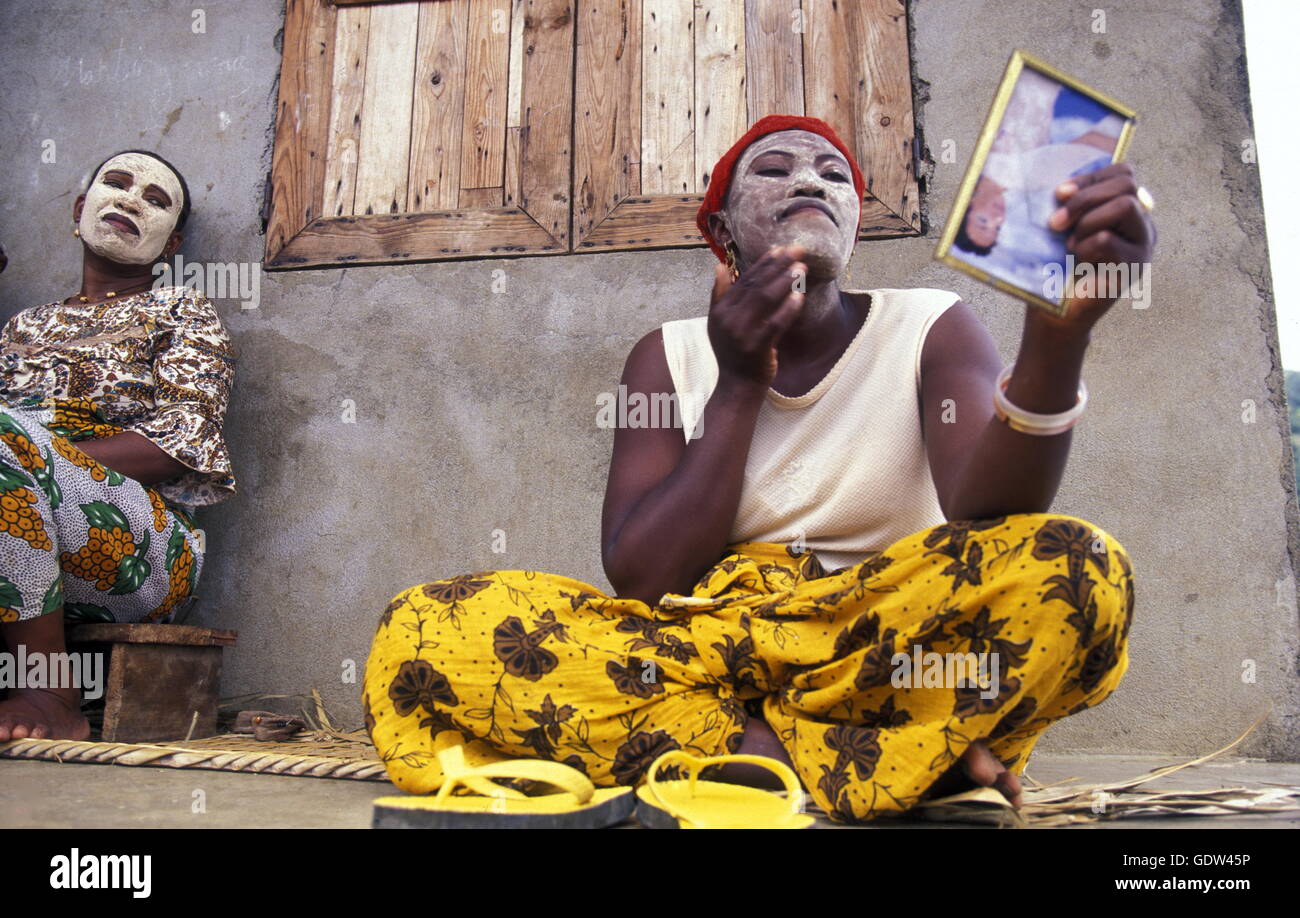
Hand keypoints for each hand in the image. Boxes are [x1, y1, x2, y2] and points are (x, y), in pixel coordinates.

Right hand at [707, 244, 805, 387]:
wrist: (737, 385)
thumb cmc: (733, 351)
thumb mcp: (718, 322)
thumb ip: (720, 294)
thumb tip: (719, 266)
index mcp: (720, 309)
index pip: (745, 280)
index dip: (764, 263)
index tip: (780, 248)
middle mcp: (727, 318)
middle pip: (756, 285)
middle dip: (778, 266)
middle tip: (798, 250)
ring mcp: (741, 333)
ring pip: (765, 300)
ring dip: (785, 281)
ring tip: (801, 268)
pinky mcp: (756, 347)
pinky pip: (775, 324)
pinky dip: (788, 309)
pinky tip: (800, 296)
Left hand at [1044, 162, 1155, 335]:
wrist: (1056, 312)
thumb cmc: (1057, 266)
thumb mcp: (1065, 226)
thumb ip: (1073, 202)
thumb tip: (1063, 187)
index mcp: (1128, 209)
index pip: (1123, 173)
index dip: (1090, 178)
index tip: (1058, 193)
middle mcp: (1142, 224)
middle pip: (1127, 184)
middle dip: (1085, 198)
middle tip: (1055, 222)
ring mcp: (1143, 245)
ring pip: (1125, 205)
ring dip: (1087, 221)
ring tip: (1070, 244)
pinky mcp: (1135, 267)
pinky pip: (1108, 240)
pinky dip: (1085, 247)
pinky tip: (1077, 260)